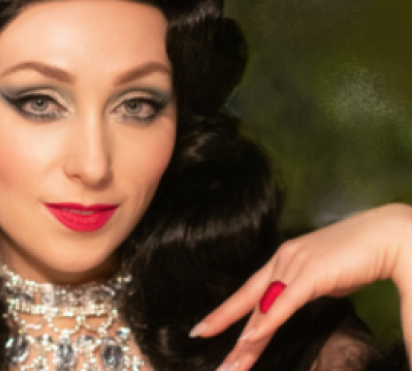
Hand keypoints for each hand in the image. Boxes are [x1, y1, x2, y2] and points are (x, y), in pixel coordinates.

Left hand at [188, 203, 411, 370]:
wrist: (387, 235)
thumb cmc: (359, 255)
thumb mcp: (323, 278)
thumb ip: (306, 289)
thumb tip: (298, 302)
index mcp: (282, 261)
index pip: (249, 293)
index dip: (226, 313)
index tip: (205, 329)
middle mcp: (281, 261)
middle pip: (249, 304)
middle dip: (229, 334)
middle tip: (218, 362)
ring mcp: (294, 265)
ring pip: (262, 308)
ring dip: (246, 341)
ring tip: (231, 365)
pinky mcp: (310, 273)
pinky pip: (283, 303)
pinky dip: (267, 322)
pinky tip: (250, 339)